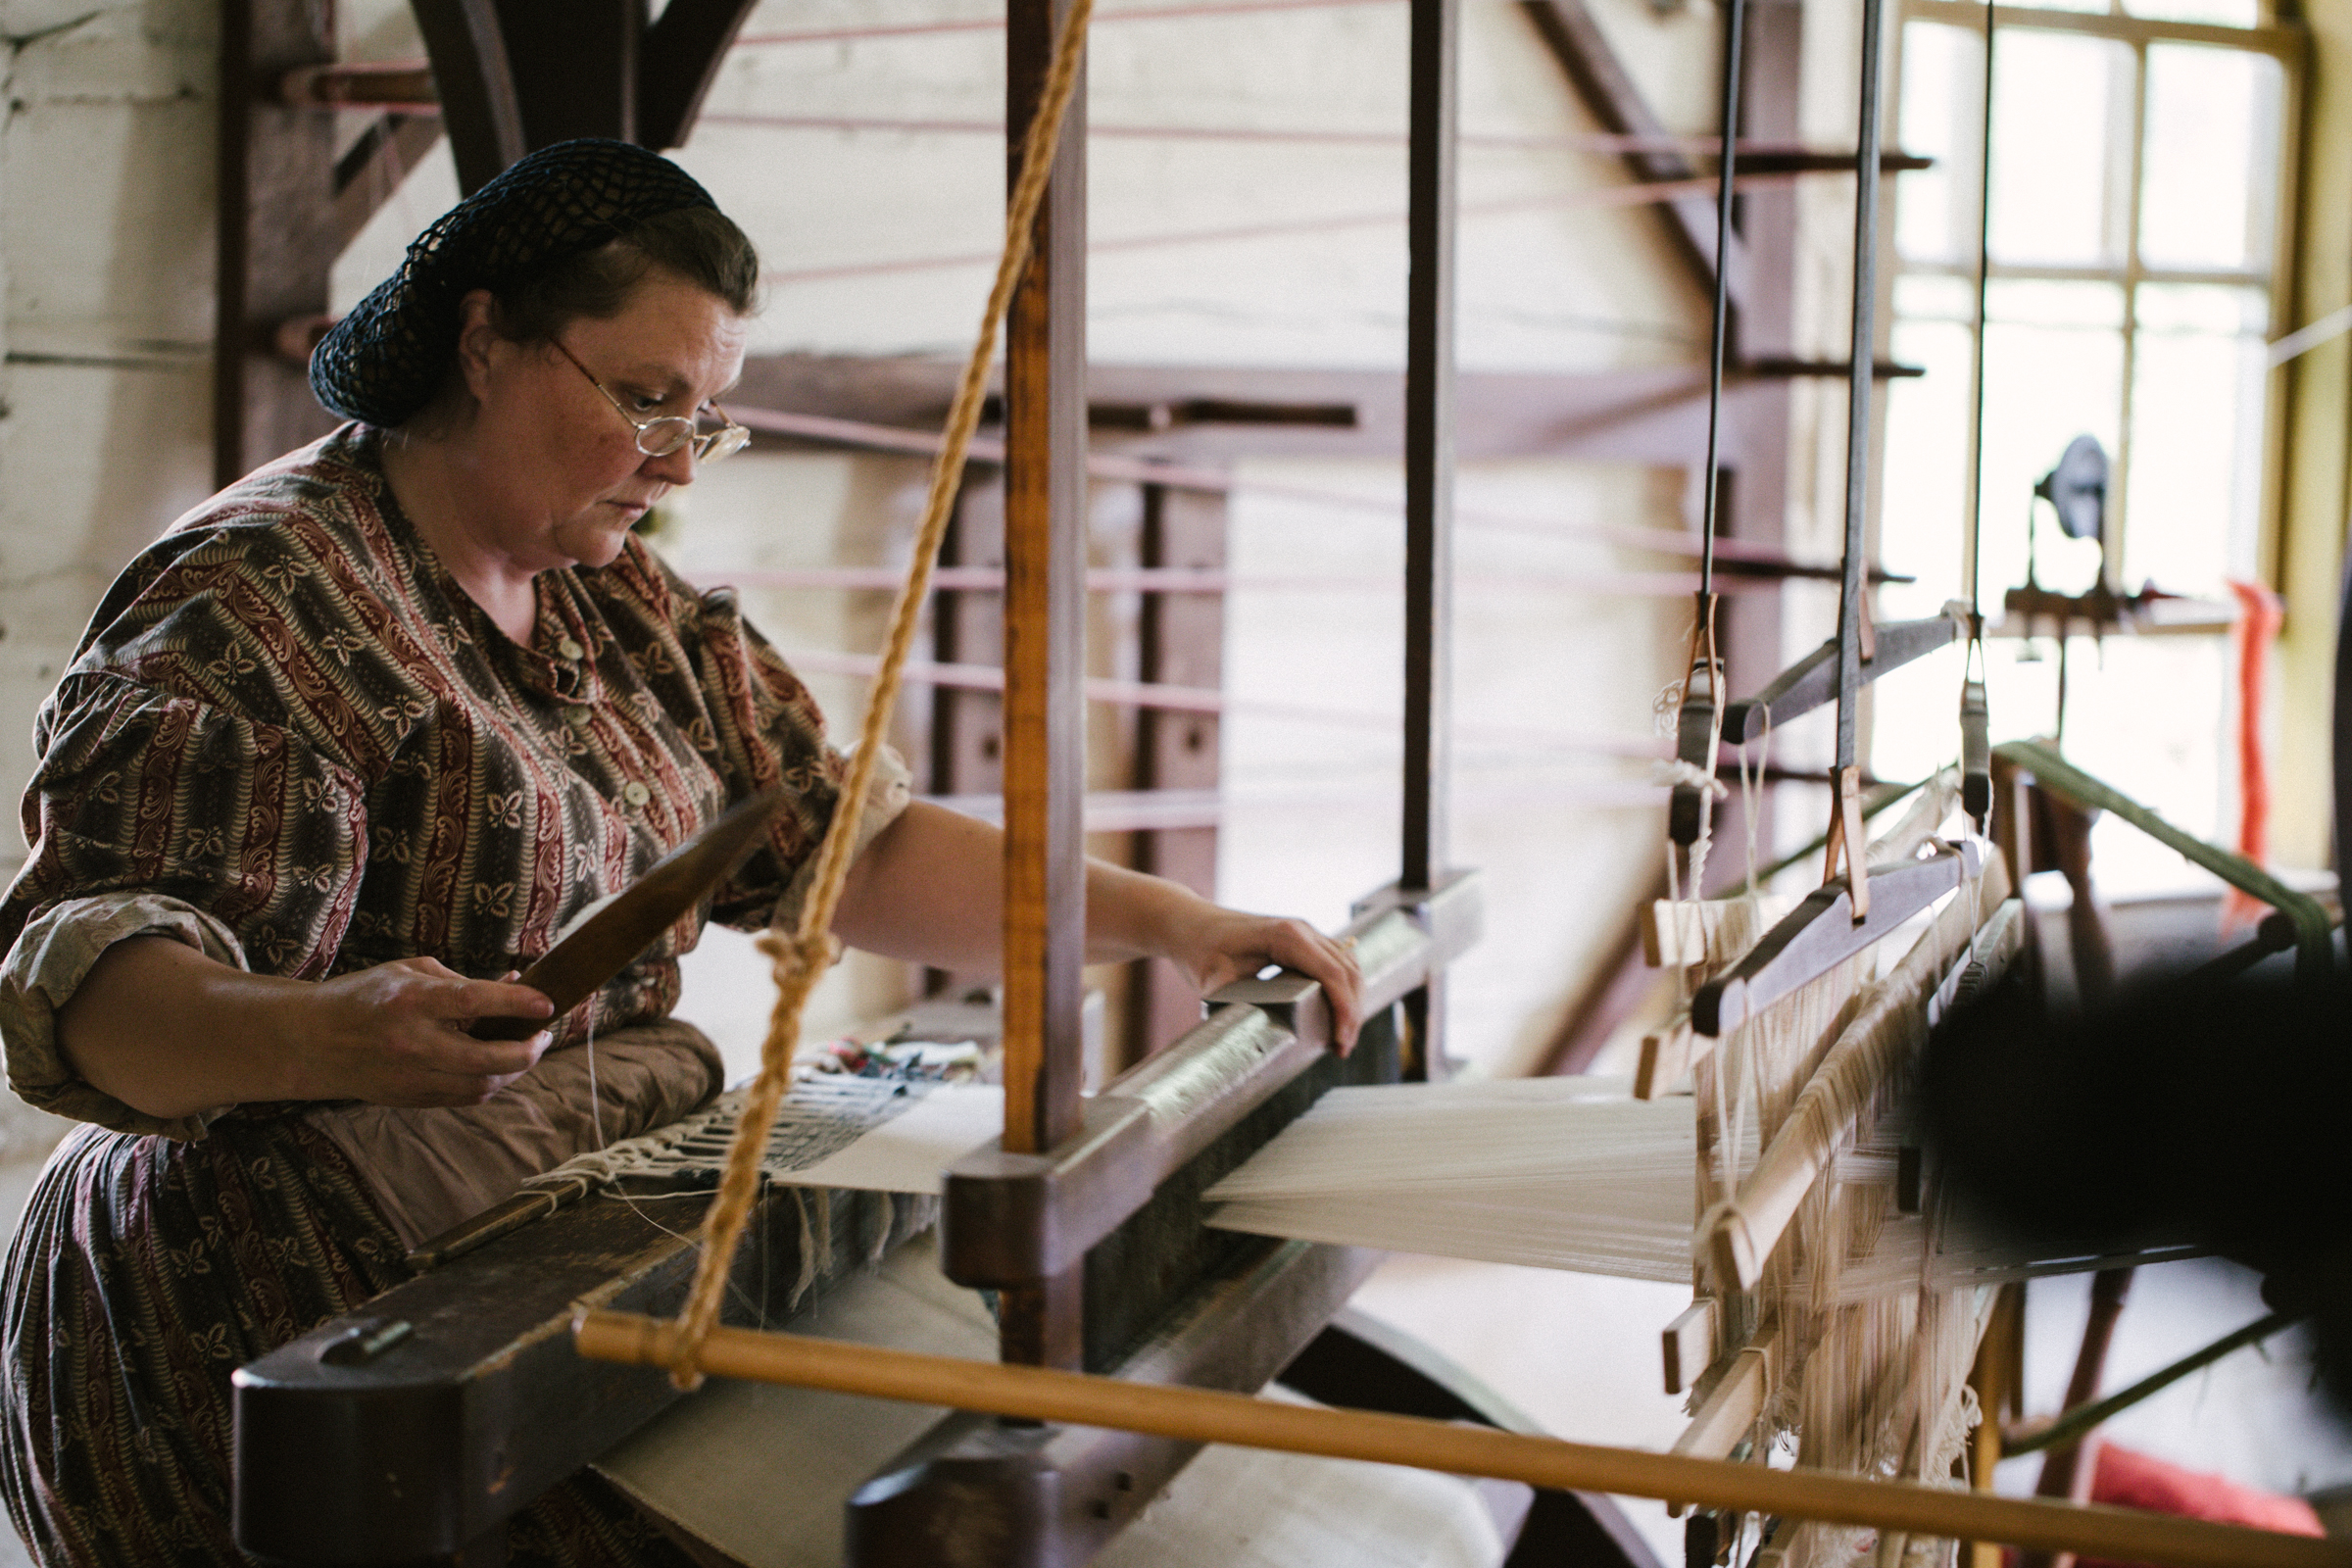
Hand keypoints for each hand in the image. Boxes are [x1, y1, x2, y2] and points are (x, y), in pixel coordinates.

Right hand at [290, 957, 553, 1106]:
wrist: (311, 1041)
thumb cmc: (364, 996)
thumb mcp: (408, 971)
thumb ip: (461, 980)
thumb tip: (514, 987)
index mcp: (411, 1002)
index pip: (474, 1003)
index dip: (516, 1005)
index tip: (547, 1003)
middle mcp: (413, 1043)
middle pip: (487, 1059)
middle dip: (528, 1051)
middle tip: (545, 1035)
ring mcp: (411, 1077)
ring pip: (481, 1086)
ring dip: (514, 1071)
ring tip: (527, 1051)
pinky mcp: (410, 1099)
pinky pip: (464, 1098)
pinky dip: (489, 1083)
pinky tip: (499, 1067)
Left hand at [1165, 908, 1363, 1052]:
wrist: (1191, 926)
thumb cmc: (1201, 950)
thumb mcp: (1214, 981)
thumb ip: (1235, 1004)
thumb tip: (1259, 1035)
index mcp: (1287, 936)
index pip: (1332, 973)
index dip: (1344, 1009)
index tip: (1341, 1041)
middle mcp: (1303, 930)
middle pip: (1348, 971)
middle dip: (1352, 1012)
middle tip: (1342, 1050)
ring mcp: (1305, 934)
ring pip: (1348, 966)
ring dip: (1352, 1002)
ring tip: (1341, 1039)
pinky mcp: (1303, 943)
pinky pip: (1336, 964)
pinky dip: (1343, 990)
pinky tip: (1337, 1017)